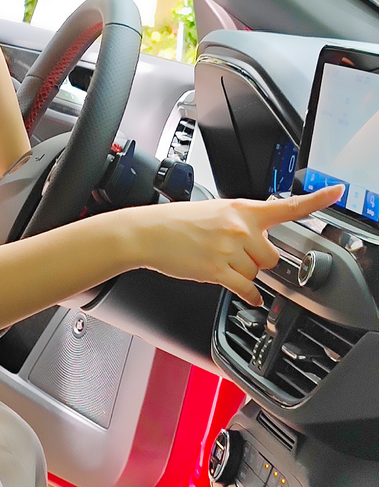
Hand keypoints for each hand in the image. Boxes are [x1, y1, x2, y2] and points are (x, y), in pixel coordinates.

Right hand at [128, 185, 343, 305]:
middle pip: (272, 255)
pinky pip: (246, 288)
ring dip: (244, 274)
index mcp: (242, 208)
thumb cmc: (178, 222)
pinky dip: (249, 295)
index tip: (337, 191)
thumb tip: (259, 239)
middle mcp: (240, 227)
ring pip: (256, 273)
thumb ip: (242, 221)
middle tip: (236, 254)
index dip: (317, 199)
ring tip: (221, 262)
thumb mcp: (216, 210)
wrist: (149, 232)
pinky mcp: (217, 270)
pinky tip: (247, 295)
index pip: (287, 204)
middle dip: (258, 260)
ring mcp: (229, 249)